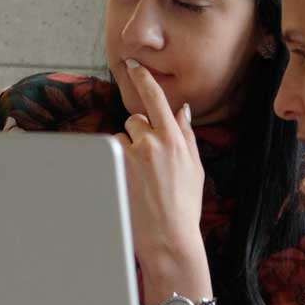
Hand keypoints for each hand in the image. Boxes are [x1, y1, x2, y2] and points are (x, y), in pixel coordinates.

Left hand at [117, 59, 208, 275]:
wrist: (168, 239)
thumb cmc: (185, 207)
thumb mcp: (195, 168)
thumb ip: (187, 135)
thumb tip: (181, 110)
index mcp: (175, 140)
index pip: (156, 99)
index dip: (144, 79)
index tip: (133, 64)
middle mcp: (153, 142)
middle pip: (135, 120)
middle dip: (138, 135)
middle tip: (148, 164)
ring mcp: (131, 156)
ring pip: (121, 138)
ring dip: (126, 151)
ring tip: (139, 180)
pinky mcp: (114, 169)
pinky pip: (110, 153)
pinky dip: (115, 164)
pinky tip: (128, 184)